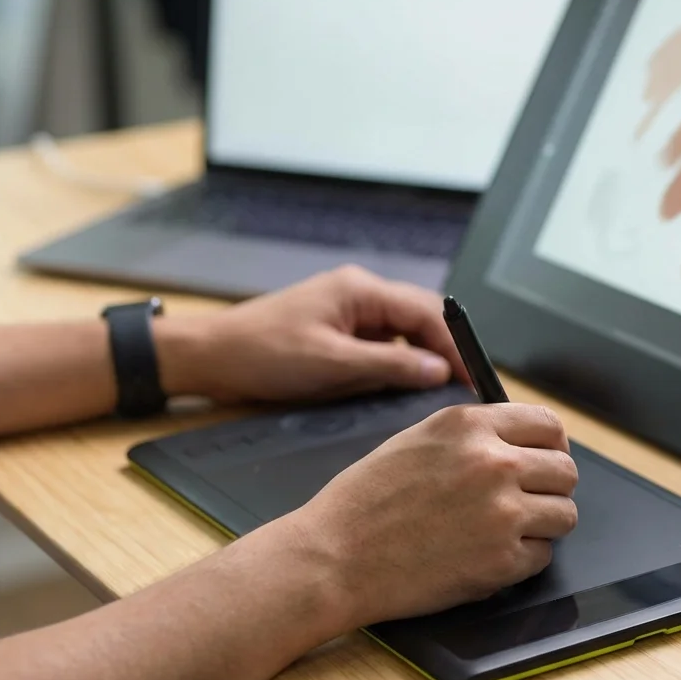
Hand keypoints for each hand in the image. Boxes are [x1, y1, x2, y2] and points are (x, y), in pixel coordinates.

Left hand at [154, 266, 468, 402]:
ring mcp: (347, 310)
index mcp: (360, 290)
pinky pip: (380, 343)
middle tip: (463, 385)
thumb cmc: (261, 354)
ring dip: (420, 358)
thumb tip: (438, 370)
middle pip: (420, 317)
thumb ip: (390, 365)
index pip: (426, 312)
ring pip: (402, 332)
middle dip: (443, 350)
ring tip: (438, 390)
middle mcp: (358, 292)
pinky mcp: (336, 330)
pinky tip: (401, 386)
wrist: (208, 357)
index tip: (472, 375)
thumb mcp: (332, 364)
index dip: (454, 344)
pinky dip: (396, 363)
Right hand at [285, 403, 577, 630]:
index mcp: (470, 426)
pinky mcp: (501, 561)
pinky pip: (543, 555)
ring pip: (564, 514)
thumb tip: (520, 440)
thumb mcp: (418, 440)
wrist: (334, 557)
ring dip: (543, 524)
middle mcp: (493, 462)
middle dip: (551, 486)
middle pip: (566, 470)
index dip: (552, 445)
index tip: (547, 458)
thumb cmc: (365, 501)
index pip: (548, 425)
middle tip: (528, 501)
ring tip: (509, 531)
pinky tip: (489, 555)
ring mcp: (501, 513)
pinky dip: (524, 559)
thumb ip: (472, 434)